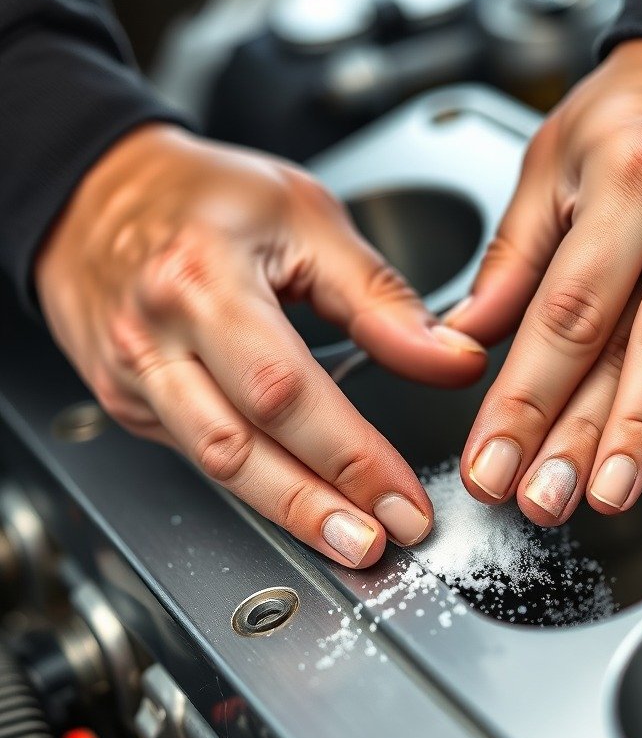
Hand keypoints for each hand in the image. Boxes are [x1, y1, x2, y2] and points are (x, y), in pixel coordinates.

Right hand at [36, 124, 485, 565]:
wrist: (93, 194)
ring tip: (348, 543)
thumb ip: (380, 297)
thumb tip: (451, 359)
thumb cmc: (202, 197)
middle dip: (317, 507)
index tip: (404, 496)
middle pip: (240, 448)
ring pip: (213, 468)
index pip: (285, 389)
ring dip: (288, 514)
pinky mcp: (127, 402)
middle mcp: (156, 338)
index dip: (350, 454)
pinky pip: (197, 455)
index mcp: (203, 280)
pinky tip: (302, 504)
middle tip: (380, 541)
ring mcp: (132, 378)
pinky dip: (255, 486)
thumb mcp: (305, 218)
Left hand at [449, 39, 641, 523]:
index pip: (564, 314)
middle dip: (584, 439)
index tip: (492, 461)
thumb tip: (467, 337)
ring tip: (603, 494)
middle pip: (635, 351)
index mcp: (623, 179)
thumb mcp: (552, 155)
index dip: (523, 399)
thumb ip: (513, 256)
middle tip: (544, 501)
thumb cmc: (639, 108)